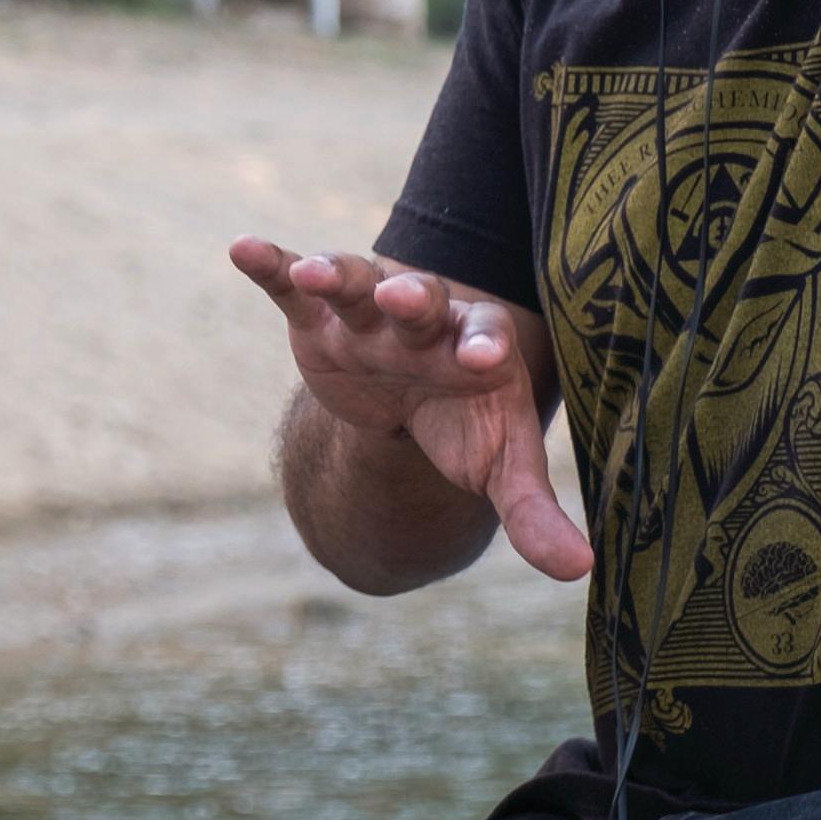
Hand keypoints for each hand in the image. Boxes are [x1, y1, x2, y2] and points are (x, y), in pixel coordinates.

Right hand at [230, 239, 589, 579]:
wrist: (407, 403)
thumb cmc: (466, 422)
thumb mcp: (498, 465)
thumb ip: (532, 510)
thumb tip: (578, 571)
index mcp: (478, 346)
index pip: (486, 338)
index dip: (484, 345)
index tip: (486, 359)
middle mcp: (425, 320)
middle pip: (420, 301)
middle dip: (410, 299)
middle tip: (403, 298)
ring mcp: (368, 316)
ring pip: (355, 285)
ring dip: (336, 275)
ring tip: (313, 274)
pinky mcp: (318, 319)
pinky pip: (293, 286)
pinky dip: (270, 265)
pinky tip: (242, 248)